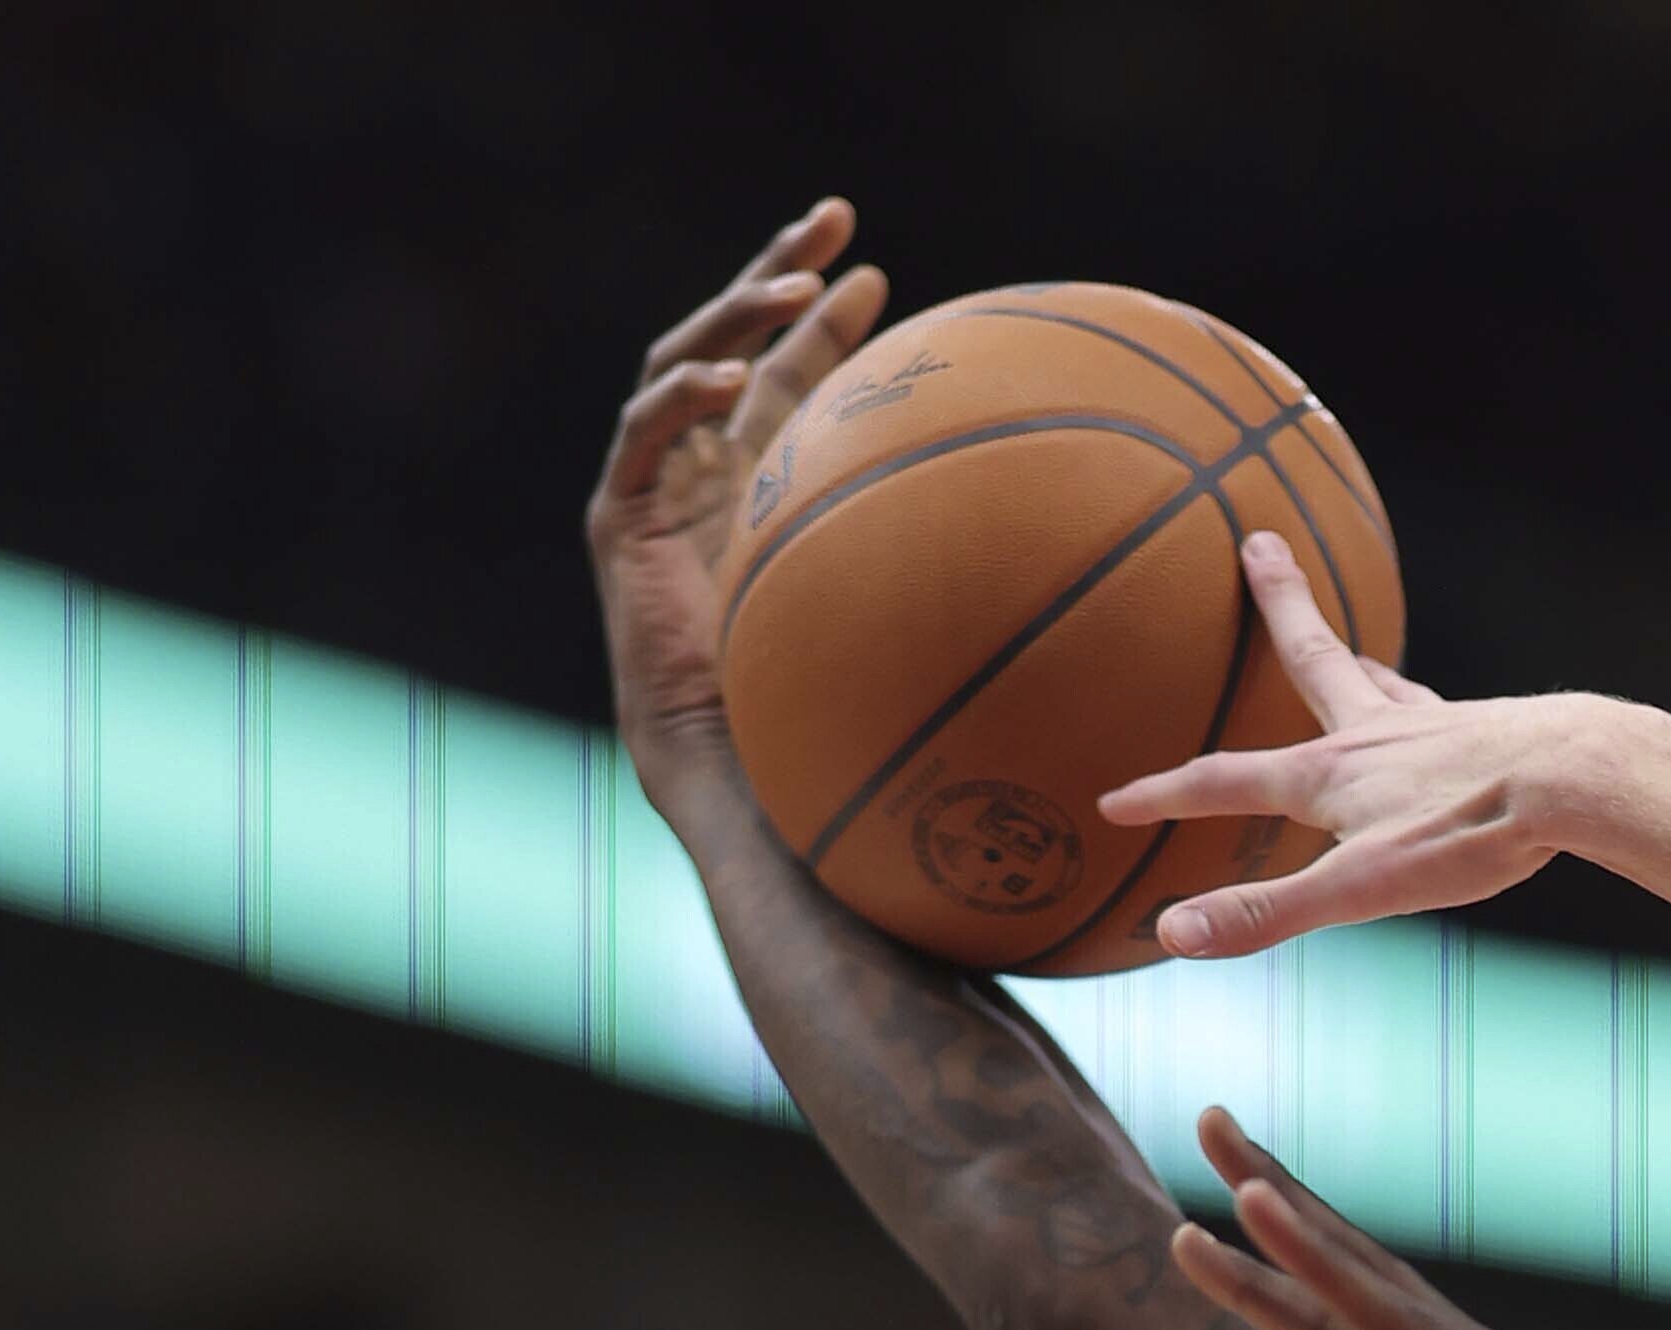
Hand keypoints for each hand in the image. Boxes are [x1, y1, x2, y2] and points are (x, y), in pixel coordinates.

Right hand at [588, 199, 890, 765]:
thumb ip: (939, 556)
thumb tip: (1052, 528)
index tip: (875, 271)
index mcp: (760, 478)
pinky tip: (732, 377)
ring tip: (796, 285)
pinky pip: (644, 434)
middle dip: (776, 274)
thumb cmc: (824, 700)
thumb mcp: (896, 604)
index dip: (822, 315)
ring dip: (738, 316)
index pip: (786, 370)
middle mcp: (704, 469)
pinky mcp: (618, 519)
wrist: (741, 768)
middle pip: (731, 341)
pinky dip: (683, 398)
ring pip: (683, 364)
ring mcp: (655, 487)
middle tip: (832, 220)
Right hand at [1102, 539, 1624, 957]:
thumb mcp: (1357, 889)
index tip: (1114, 801)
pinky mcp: (1487, 731)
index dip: (1163, 796)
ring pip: (1381, 680)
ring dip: (1355, 659)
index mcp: (1328, 775)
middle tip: (1258, 542)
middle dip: (1280, 605)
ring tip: (1351, 647)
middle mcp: (1373, 732)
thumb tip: (1170, 934)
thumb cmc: (1469, 834)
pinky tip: (1443, 719)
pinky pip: (1441, 710)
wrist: (1576, 780)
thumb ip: (1265, 912)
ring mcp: (1433, 723)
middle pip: (1313, 656)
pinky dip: (1425, 706)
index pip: (1221, 782)